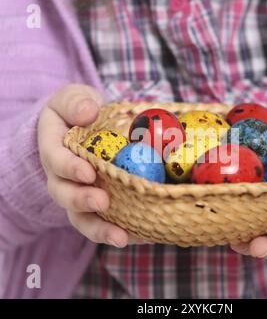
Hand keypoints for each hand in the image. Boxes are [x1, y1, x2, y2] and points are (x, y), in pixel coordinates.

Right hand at [38, 84, 149, 247]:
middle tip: (102, 202)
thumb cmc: (80, 112)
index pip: (55, 160)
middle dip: (82, 201)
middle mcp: (63, 177)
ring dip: (100, 229)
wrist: (86, 128)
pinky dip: (121, 231)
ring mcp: (80, 194)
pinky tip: (142, 235)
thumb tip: (89, 112)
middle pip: (64, 195)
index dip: (69, 168)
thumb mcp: (74, 98)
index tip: (88, 172)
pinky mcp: (98, 205)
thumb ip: (77, 102)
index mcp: (54, 149)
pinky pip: (105, 222)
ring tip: (120, 237)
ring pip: (82, 217)